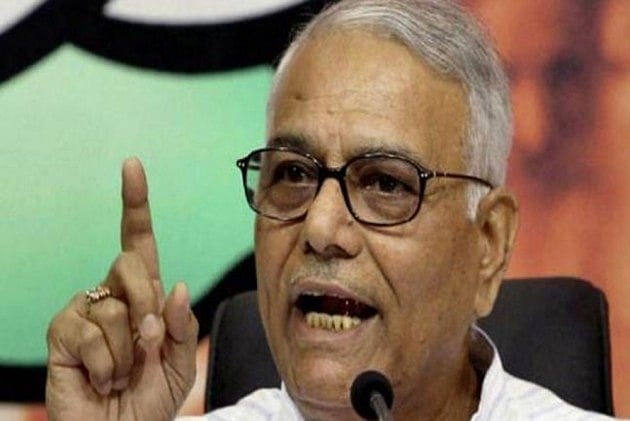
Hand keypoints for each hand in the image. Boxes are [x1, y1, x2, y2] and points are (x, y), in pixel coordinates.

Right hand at [46, 158, 198, 420]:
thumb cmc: (149, 399)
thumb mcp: (180, 363)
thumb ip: (182, 325)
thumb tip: (176, 284)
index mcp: (144, 296)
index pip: (139, 242)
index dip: (135, 204)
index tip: (132, 164)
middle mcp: (112, 295)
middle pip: (133, 263)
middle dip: (148, 304)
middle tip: (149, 343)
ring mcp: (84, 310)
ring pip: (116, 306)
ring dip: (129, 349)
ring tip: (121, 372)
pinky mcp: (61, 331)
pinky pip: (91, 331)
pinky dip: (105, 363)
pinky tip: (101, 378)